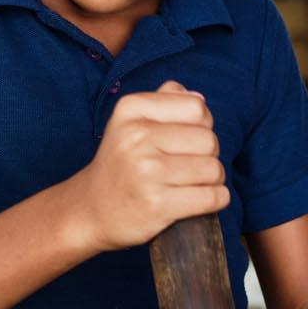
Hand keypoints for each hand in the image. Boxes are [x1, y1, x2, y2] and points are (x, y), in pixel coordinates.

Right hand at [68, 81, 228, 251]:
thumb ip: (164, 101)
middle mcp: (136, 135)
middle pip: (209, 140)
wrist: (90, 209)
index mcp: (131, 109)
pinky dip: (217, 199)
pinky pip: (211, 197)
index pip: (196, 107)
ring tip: (193, 184)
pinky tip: (203, 200)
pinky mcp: (156, 203)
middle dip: (209, 155)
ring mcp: (146, 171)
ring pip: (213, 169)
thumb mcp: (130, 122)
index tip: (187, 141)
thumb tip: (200, 99)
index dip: (201, 125)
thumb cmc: (121, 163)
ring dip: (214, 180)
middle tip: (190, 167)